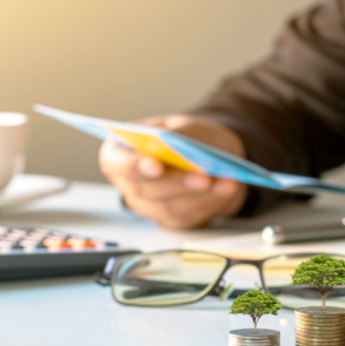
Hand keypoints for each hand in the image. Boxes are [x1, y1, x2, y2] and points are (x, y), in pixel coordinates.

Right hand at [99, 115, 247, 228]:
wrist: (209, 155)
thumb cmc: (189, 137)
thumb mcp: (184, 126)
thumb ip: (177, 134)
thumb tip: (176, 145)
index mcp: (121, 153)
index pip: (116, 163)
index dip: (133, 166)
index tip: (156, 165)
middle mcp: (130, 183)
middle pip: (145, 190)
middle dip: (177, 184)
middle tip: (203, 178)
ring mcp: (149, 206)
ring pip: (169, 208)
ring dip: (200, 196)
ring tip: (226, 182)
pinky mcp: (172, 219)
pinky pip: (188, 217)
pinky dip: (211, 203)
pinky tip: (228, 189)